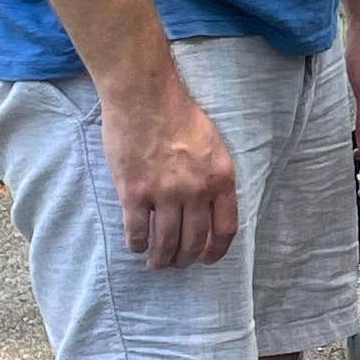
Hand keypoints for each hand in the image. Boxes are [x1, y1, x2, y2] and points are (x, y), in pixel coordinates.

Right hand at [100, 65, 238, 267]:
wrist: (145, 96)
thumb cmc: (178, 114)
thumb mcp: (213, 145)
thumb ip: (214, 176)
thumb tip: (209, 206)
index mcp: (220, 178)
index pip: (225, 229)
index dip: (216, 251)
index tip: (206, 259)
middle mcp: (196, 190)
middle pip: (194, 241)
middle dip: (185, 259)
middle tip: (176, 263)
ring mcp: (165, 193)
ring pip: (165, 242)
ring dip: (160, 258)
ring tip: (156, 262)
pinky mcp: (135, 192)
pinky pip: (137, 231)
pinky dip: (137, 244)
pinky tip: (136, 246)